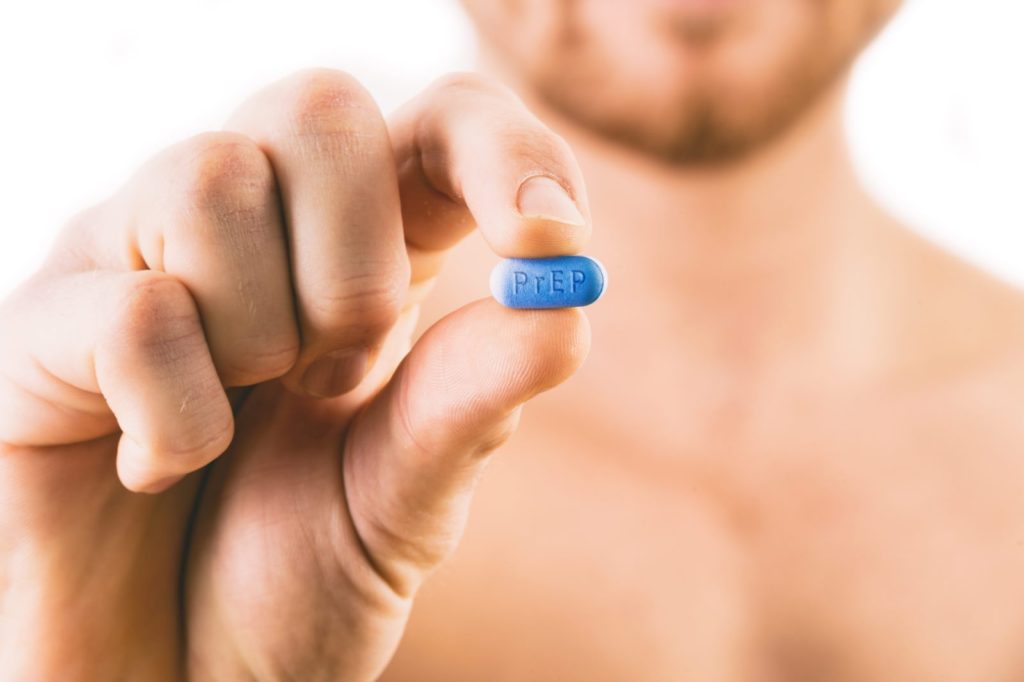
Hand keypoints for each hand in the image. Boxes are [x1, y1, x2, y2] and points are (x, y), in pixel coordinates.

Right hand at [0, 69, 591, 679]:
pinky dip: (179, 417)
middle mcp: (250, 227)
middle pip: (319, 106)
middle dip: (355, 265)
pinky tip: (159, 466)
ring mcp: (138, 259)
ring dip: (261, 334)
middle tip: (337, 376)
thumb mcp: (409, 492)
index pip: (441, 120)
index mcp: (362, 251)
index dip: (502, 152)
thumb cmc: (294, 578)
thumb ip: (477, 396)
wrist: (178, 678)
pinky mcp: (45, 326)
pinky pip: (133, 311)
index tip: (549, 239)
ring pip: (211, 177)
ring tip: (244, 424)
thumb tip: (568, 299)